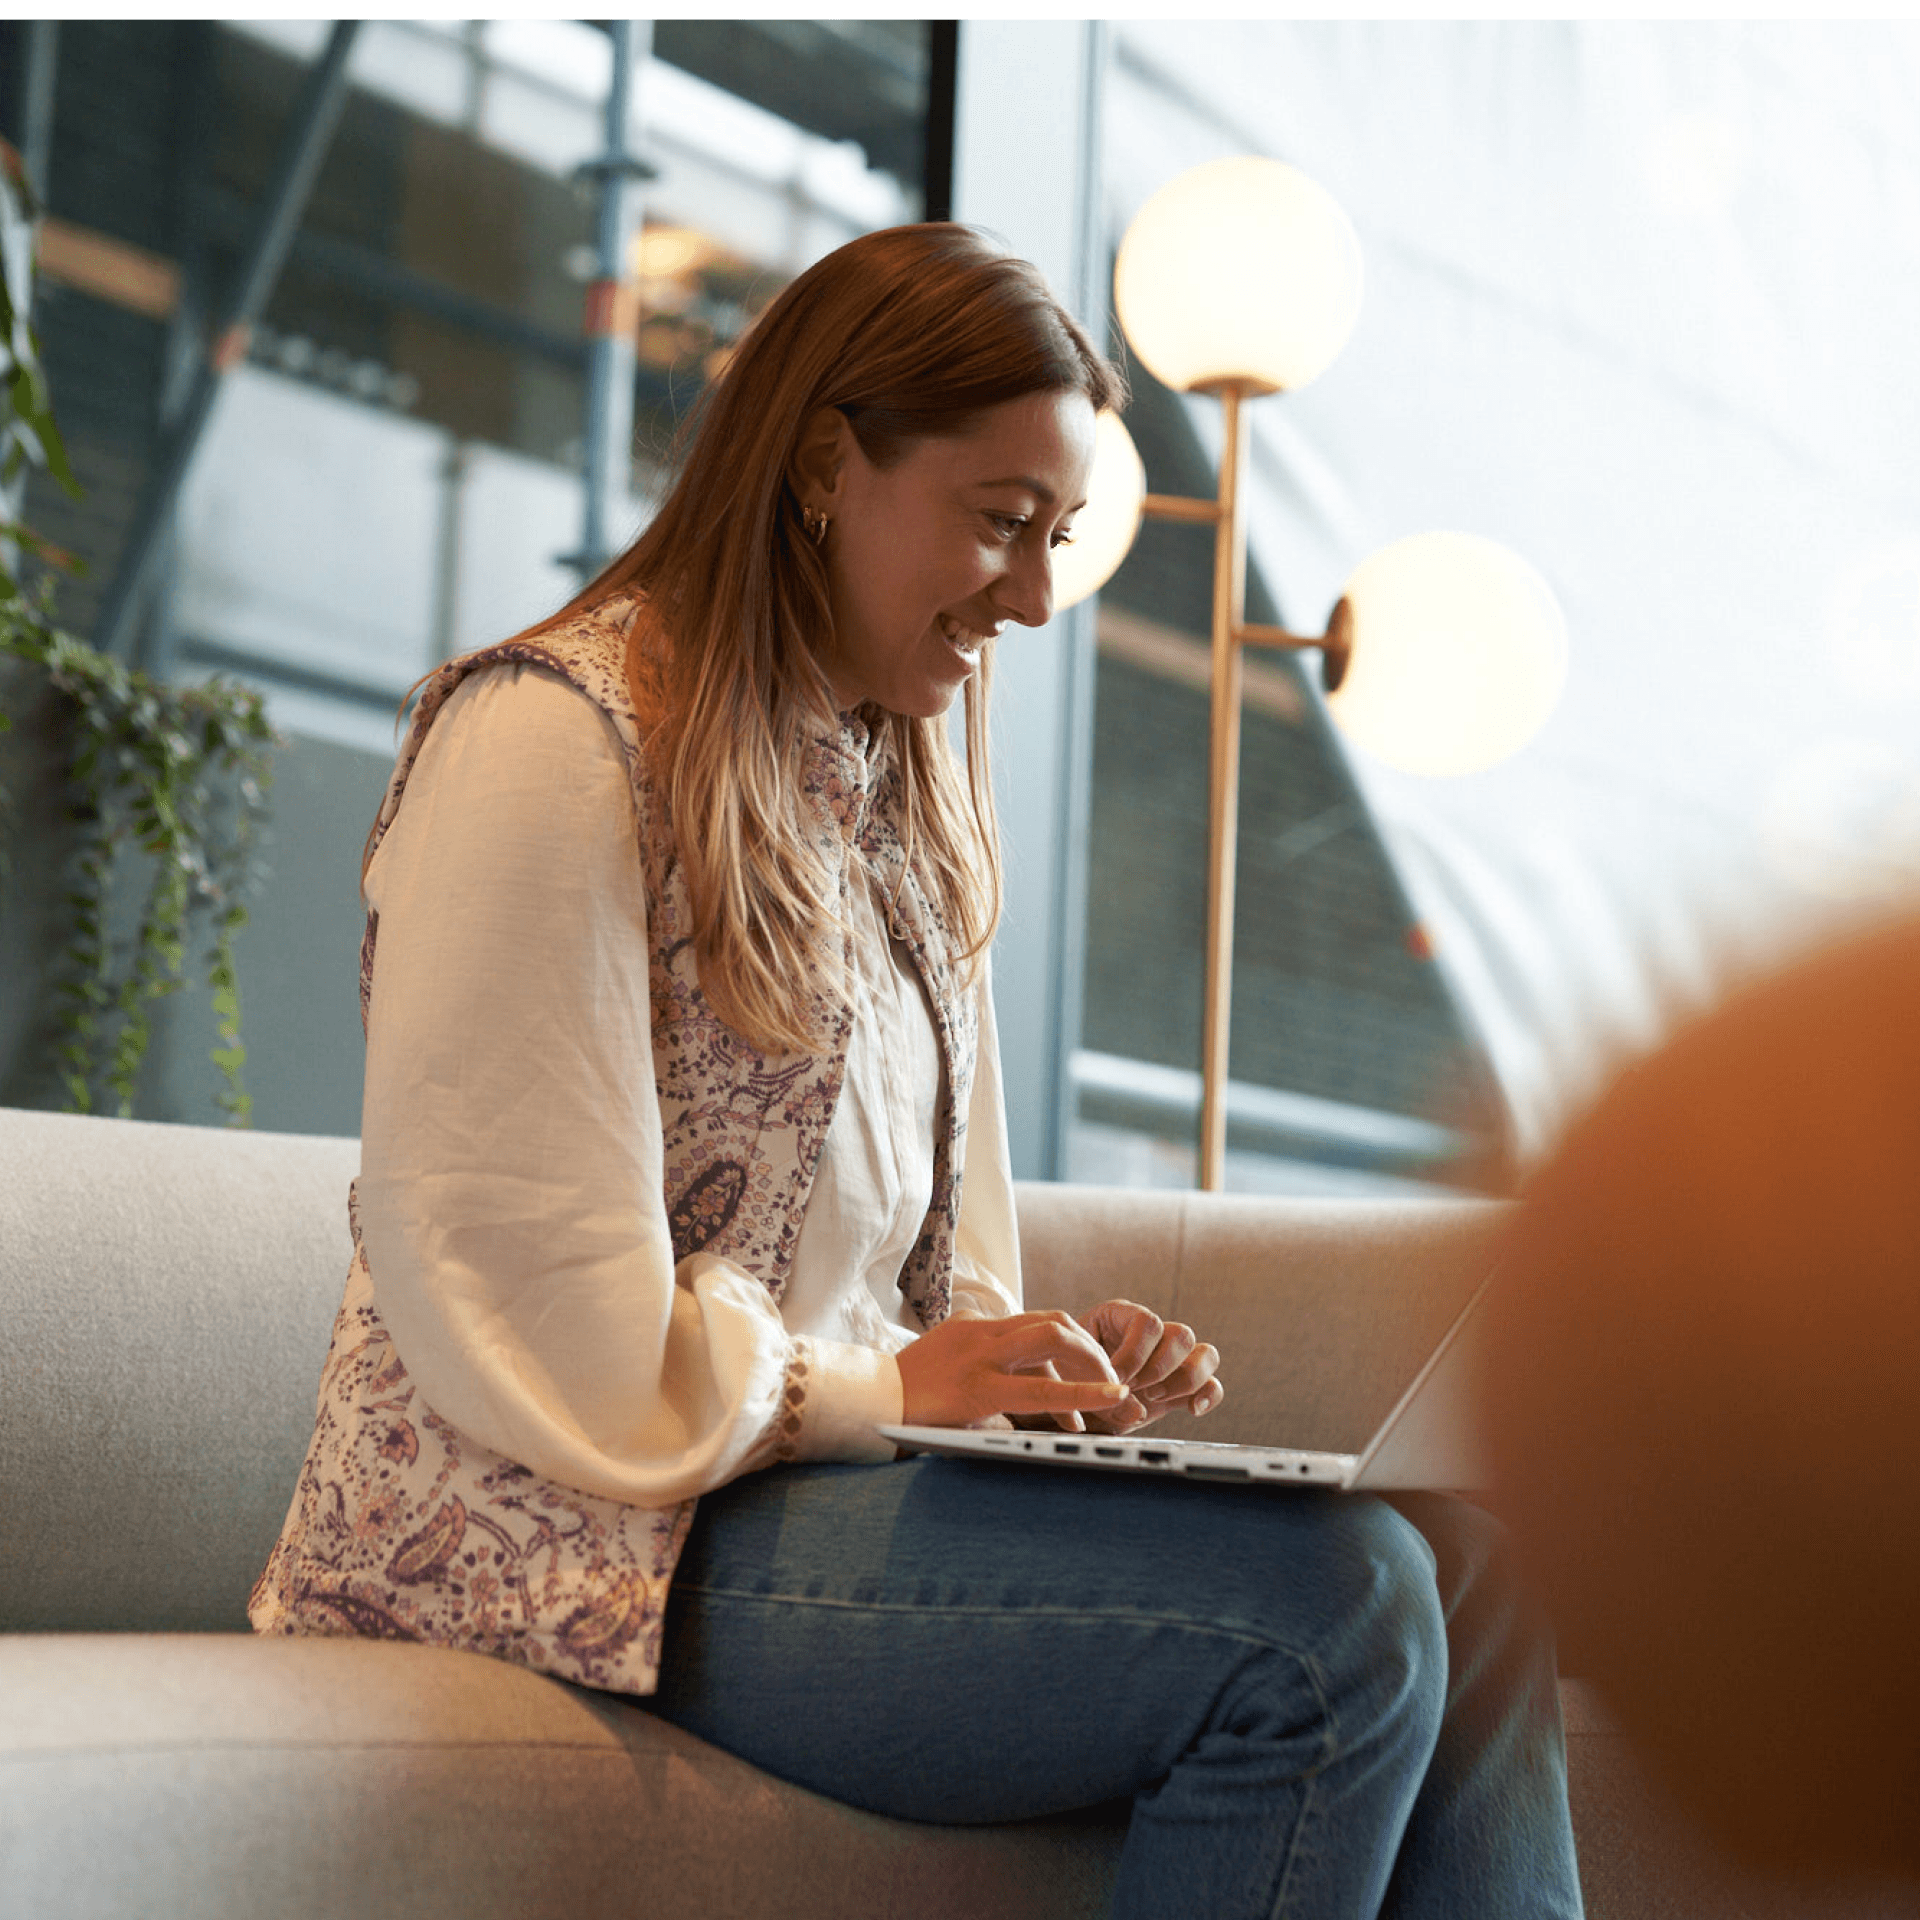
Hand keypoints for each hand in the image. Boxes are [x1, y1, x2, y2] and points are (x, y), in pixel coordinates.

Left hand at [897, 1311, 1131, 1429]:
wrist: (874, 1397)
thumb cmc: (923, 1427)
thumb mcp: (974, 1433)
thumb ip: (1020, 1420)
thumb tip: (1067, 1422)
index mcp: (978, 1388)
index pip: (1046, 1389)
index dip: (1088, 1394)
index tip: (1121, 1396)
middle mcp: (978, 1351)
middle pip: (1053, 1333)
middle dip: (1091, 1355)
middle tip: (1110, 1381)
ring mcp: (972, 1329)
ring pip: (1041, 1321)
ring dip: (1072, 1348)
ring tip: (1085, 1380)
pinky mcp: (966, 1320)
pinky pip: (1016, 1325)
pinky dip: (1039, 1348)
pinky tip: (1044, 1370)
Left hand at [1069, 1300, 1224, 1432]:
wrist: (1060, 1398)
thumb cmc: (1056, 1377)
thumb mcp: (1062, 1371)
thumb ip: (1087, 1380)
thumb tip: (1128, 1402)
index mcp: (1119, 1317)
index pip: (1147, 1322)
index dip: (1135, 1353)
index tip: (1115, 1378)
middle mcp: (1150, 1334)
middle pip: (1181, 1334)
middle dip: (1160, 1367)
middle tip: (1136, 1389)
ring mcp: (1169, 1360)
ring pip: (1204, 1353)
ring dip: (1183, 1380)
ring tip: (1154, 1399)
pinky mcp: (1180, 1387)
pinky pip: (1212, 1384)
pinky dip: (1208, 1395)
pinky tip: (1190, 1410)